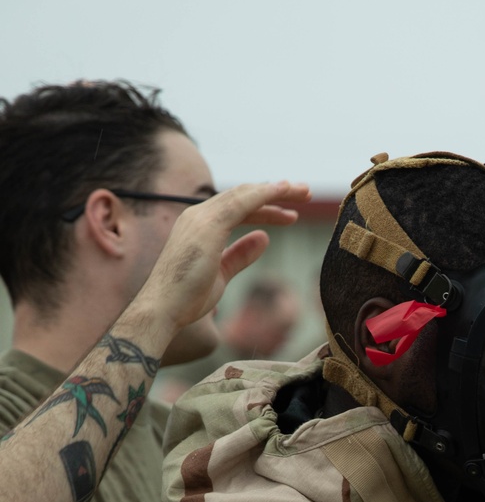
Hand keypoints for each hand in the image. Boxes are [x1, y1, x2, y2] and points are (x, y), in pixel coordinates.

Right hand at [130, 180, 310, 338]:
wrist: (162, 310)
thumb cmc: (186, 299)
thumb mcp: (222, 275)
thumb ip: (241, 255)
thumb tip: (264, 238)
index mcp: (199, 227)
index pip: (237, 210)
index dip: (265, 209)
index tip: (289, 214)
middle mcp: (198, 215)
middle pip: (243, 197)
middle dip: (275, 194)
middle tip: (305, 194)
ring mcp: (201, 218)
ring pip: (245, 195)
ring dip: (277, 191)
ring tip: (305, 192)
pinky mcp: (207, 225)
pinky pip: (242, 202)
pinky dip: (265, 194)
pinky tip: (284, 191)